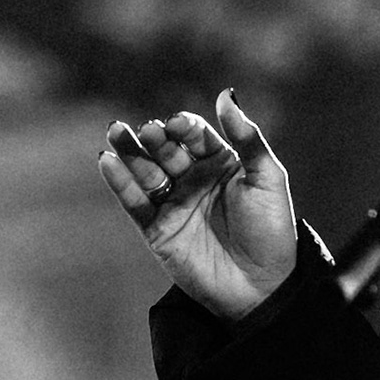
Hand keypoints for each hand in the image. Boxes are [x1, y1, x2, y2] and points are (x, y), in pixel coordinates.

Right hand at [98, 88, 298, 320]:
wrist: (264, 284)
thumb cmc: (272, 229)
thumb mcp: (267, 177)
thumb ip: (247, 137)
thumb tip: (226, 94)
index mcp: (221, 163)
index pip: (196, 136)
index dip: (185, 127)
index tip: (178, 124)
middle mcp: (194, 180)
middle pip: (167, 150)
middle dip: (156, 138)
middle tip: (147, 130)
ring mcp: (174, 204)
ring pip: (146, 172)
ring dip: (130, 152)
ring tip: (116, 132)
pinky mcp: (157, 230)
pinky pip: (135, 202)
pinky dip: (120, 182)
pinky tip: (107, 161)